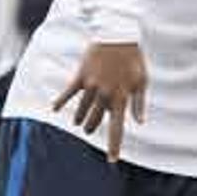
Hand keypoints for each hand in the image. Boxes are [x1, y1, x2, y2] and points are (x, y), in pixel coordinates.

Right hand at [51, 42, 146, 159]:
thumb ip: (139, 103)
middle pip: (95, 120)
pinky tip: (55, 109)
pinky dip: (61, 101)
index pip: (117, 128)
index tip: (112, 160)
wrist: (117, 34)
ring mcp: (91, 85)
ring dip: (80, 119)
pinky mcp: (81, 75)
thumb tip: (139, 122)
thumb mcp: (142, 80)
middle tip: (91, 132)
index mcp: (121, 97)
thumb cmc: (133, 59)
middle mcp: (104, 94)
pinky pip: (69, 92)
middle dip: (93, 128)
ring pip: (82, 110)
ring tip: (79, 124)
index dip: (114, 146)